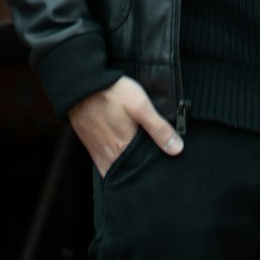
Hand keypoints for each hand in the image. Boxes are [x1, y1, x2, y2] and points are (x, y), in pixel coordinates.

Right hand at [68, 76, 183, 177]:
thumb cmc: (111, 93)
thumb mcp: (140, 106)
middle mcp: (109, 158)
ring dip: (129, 170)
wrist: (81, 86)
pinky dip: (116, 165)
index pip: (143, 171)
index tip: (165, 169)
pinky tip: (123, 156)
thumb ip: (158, 129)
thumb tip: (177, 149)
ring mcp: (99, 154)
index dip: (154, 170)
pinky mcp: (92, 147)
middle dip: (142, 172)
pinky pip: (106, 164)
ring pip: (117, 170)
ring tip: (141, 164)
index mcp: (123, 150)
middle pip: (130, 173)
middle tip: (155, 168)